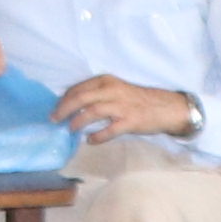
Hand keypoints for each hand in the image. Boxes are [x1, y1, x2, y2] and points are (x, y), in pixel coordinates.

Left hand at [53, 74, 191, 147]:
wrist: (166, 107)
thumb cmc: (138, 99)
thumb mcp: (116, 89)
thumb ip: (97, 94)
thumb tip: (72, 104)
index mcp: (106, 81)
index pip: (78, 88)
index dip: (64, 99)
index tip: (55, 108)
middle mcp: (112, 91)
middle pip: (80, 98)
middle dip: (64, 109)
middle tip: (54, 119)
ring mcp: (121, 106)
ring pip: (92, 112)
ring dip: (77, 121)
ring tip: (69, 129)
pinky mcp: (130, 121)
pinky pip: (109, 130)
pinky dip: (97, 136)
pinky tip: (90, 140)